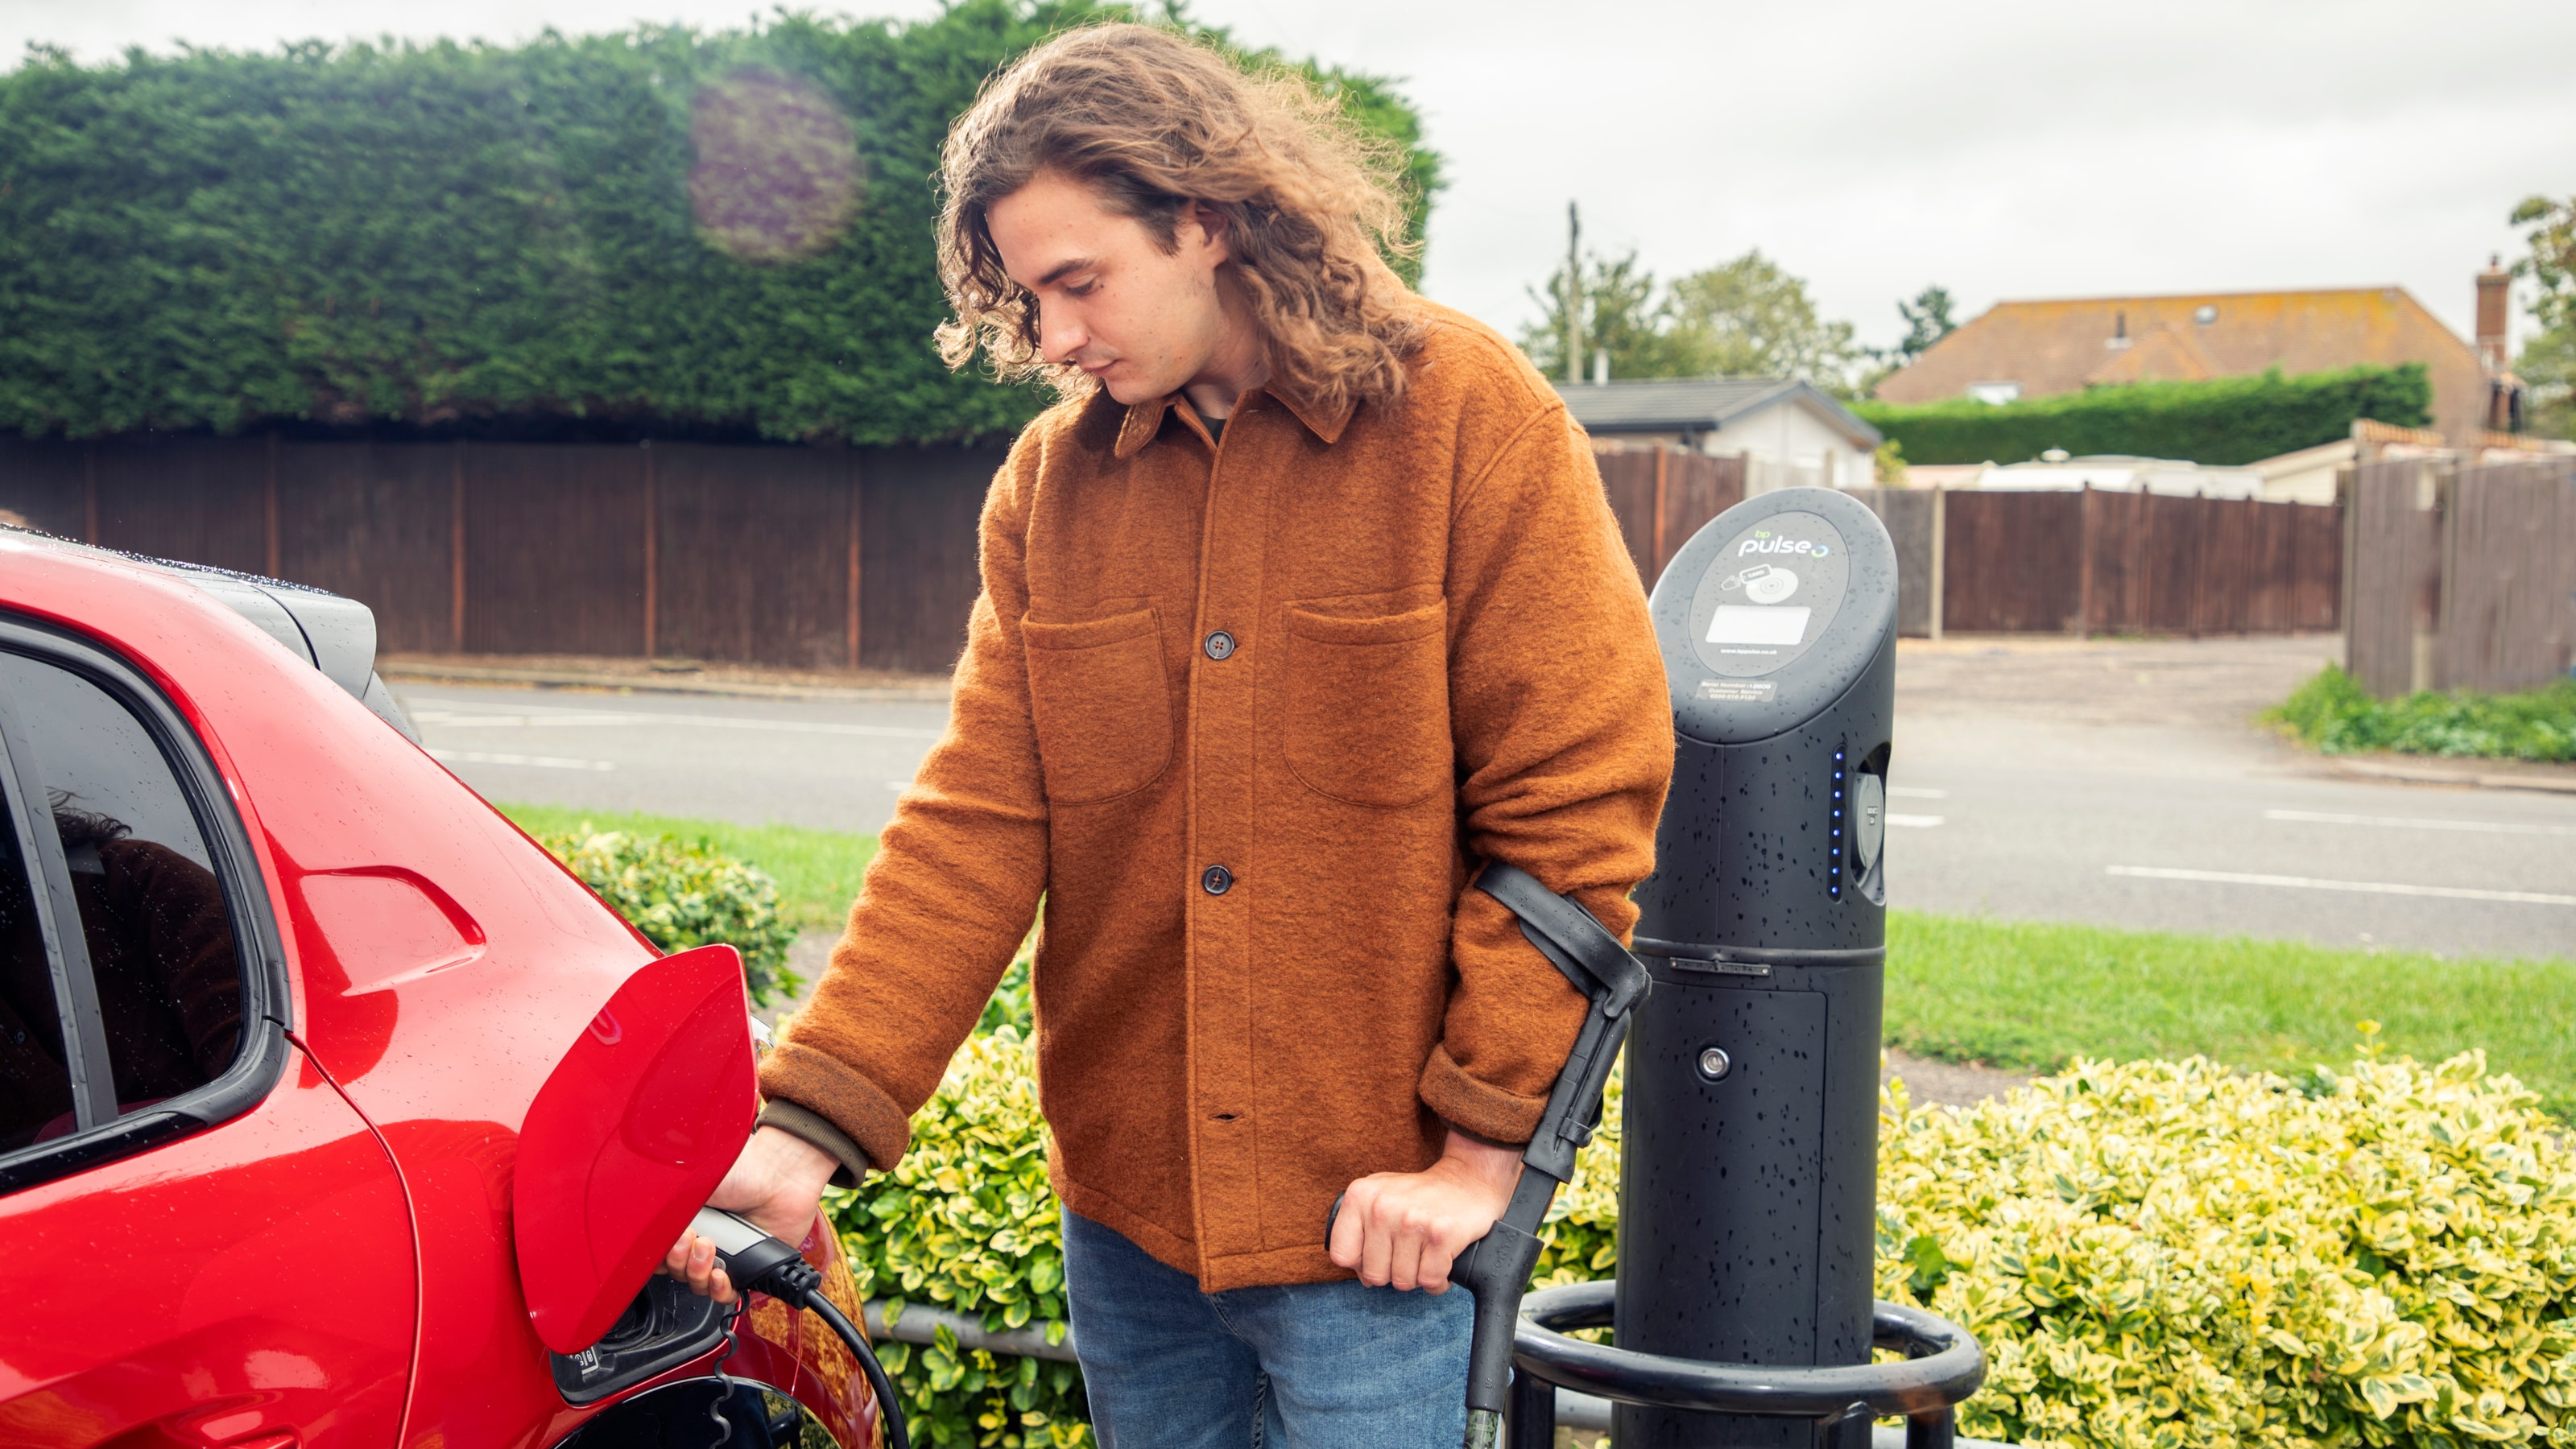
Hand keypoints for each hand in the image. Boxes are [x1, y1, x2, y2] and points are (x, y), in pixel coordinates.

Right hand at [665, 1125, 841, 1303]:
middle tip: (691, 1238)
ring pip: (697, 1285)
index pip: (659, 1254)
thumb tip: (639, 1220)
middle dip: (678, 1260)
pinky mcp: (748, 1270)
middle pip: (676, 1273)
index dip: (658, 1257)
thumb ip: (663, 1209)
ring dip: (697, 1272)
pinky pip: (725, 1294)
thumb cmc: (738, 1172)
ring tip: (710, 1248)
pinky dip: (719, 1290)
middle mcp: (701, 1241)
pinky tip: (722, 1275)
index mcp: (684, 1222)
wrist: (778, 1177)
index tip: (662, 1244)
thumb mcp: (690, 1186)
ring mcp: (725, 1257)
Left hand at [1327, 1128, 1521, 1293]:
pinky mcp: (1441, 1235)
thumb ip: (1360, 1232)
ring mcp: (1411, 1221)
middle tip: (1409, 1252)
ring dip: (1418, 1276)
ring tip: (1426, 1253)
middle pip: (1374, 1275)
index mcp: (1360, 1196)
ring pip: (1403, 1282)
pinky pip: (1430, 1281)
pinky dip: (1439, 1280)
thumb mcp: (1379, 1198)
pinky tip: (1441, 1260)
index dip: (1361, 1263)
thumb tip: (1362, 1276)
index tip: (1380, 1253)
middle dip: (1393, 1272)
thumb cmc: (1420, 1197)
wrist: (1468, 1180)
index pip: (1341, 1255)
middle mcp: (1382, 1206)